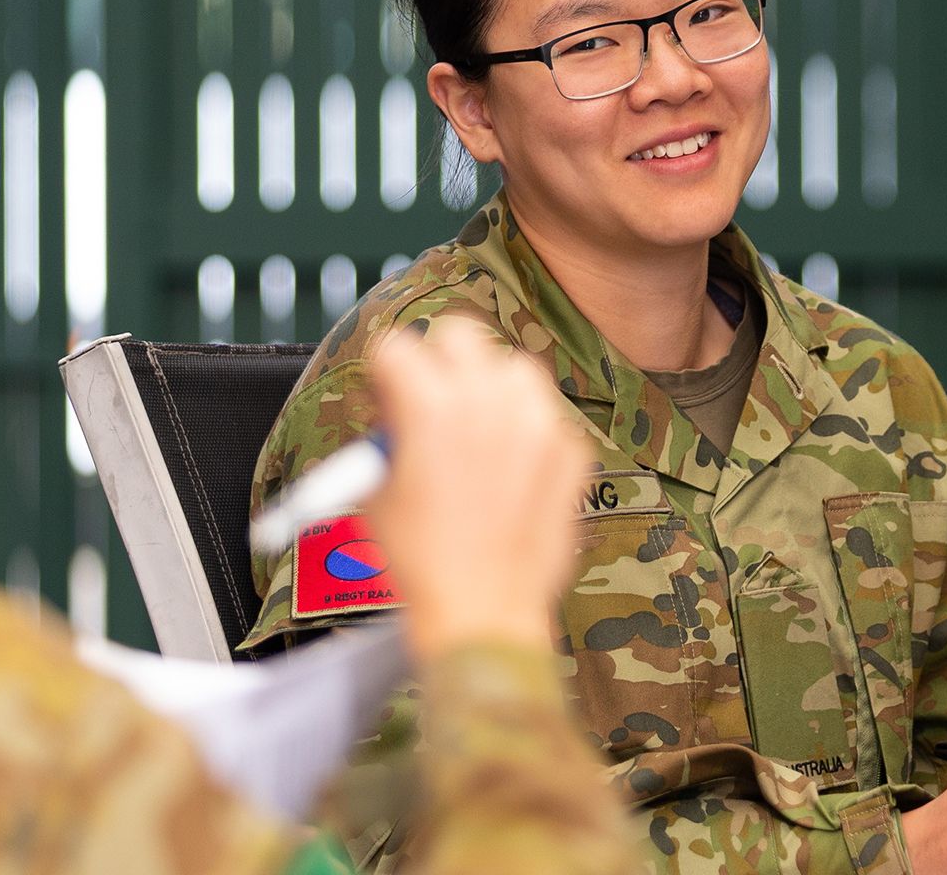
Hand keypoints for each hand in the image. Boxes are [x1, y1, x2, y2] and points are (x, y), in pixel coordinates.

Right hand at [365, 316, 588, 662]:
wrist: (483, 612)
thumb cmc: (423, 562)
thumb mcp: (375, 490)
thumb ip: (385, 435)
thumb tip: (395, 411)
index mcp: (430, 406)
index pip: (396, 344)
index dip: (383, 372)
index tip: (386, 392)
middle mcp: (488, 401)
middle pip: (460, 333)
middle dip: (439, 360)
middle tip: (430, 398)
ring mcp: (538, 423)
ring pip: (513, 365)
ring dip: (490, 384)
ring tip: (476, 427)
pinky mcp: (571, 449)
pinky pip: (548, 414)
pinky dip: (528, 428)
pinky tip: (510, 465)